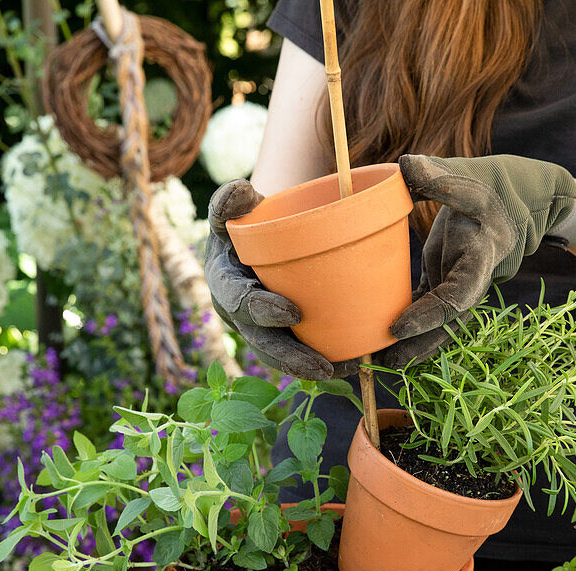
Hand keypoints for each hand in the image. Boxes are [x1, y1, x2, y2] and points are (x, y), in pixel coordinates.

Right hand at [204, 180, 358, 380]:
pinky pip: (295, 355)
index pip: (238, 300)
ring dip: (308, 369)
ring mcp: (256, 328)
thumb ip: (233, 199)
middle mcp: (237, 312)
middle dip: (290, 356)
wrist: (258, 236)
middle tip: (322, 366)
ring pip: (279, 356)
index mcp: (224, 280)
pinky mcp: (277, 335)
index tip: (294, 312)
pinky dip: (321, 362)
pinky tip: (351, 366)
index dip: (262, 309)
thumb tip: (241, 192)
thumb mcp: (237, 206)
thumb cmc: (249, 219)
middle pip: (260, 341)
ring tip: (342, 373)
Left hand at [377, 153, 575, 368]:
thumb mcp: (471, 175)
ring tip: (381, 363)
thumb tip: (405, 165)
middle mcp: (472, 277)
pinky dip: (410, 322)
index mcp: (480, 256)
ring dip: (414, 343)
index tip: (397, 327)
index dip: (428, 315)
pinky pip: (430, 307)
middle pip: (447, 321)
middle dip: (420, 344)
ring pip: (440, 321)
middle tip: (385, 364)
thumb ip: (440, 174)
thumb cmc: (493, 183)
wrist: (522, 198)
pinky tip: (384, 340)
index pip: (456, 295)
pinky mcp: (447, 277)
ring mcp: (459, 281)